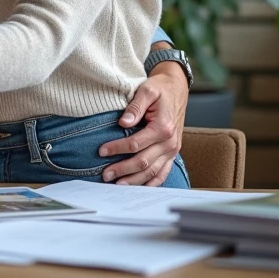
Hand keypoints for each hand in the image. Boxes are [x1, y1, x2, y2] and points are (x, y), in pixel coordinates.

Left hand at [98, 64, 188, 184]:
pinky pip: (163, 173)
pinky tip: (138, 188)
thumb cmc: (160, 89)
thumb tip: (123, 123)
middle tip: (105, 175)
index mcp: (163, 127)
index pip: (136, 144)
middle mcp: (170, 142)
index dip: (117, 148)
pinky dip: (151, 183)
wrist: (176, 90)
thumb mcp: (147, 90)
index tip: (101, 151)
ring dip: (135, 180)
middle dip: (123, 169)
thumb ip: (135, 106)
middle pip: (144, 162)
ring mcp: (172, 150)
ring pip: (153, 172)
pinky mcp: (172, 153)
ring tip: (117, 185)